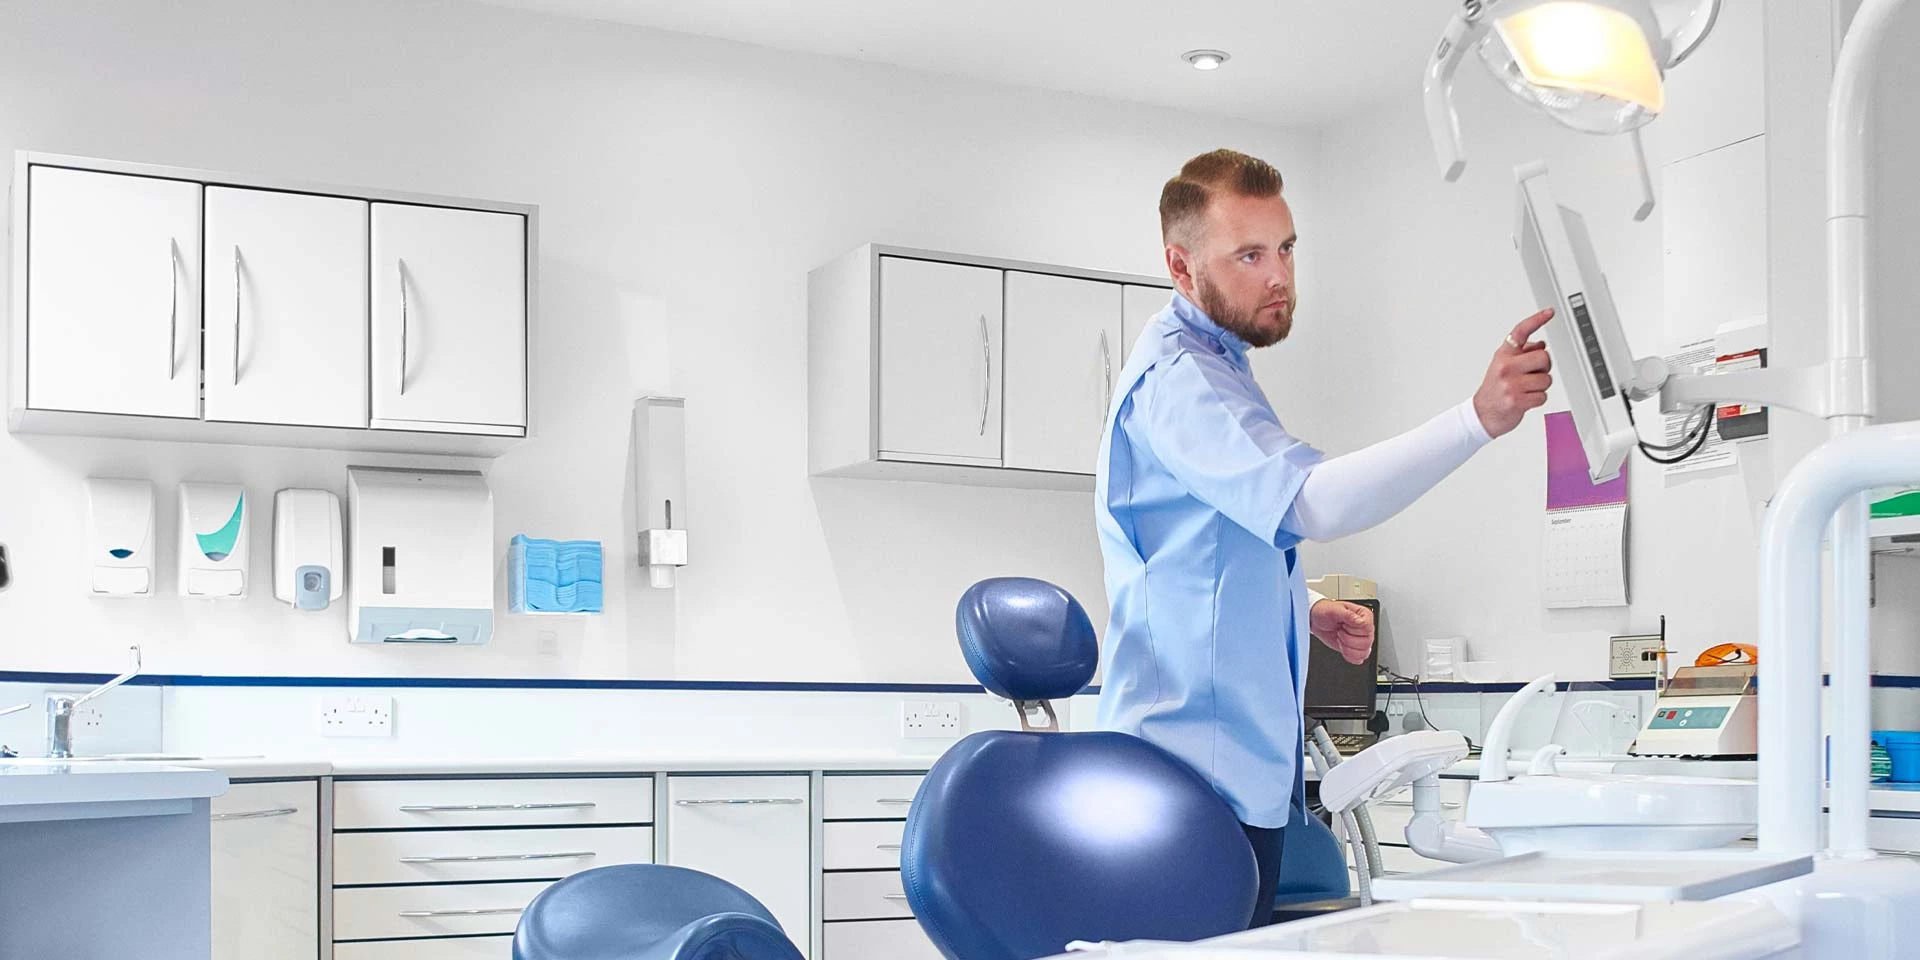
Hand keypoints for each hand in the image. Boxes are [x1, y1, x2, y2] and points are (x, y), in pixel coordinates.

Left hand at [1311, 599, 1373, 665]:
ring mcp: (1362, 640)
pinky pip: (1359, 659)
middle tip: (1340, 631)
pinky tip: (1342, 647)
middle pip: (1366, 642)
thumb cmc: (1326, 612)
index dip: (1353, 629)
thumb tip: (1360, 622)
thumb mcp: (1334, 610)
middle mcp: (1366, 628)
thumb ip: (1348, 615)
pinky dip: (1348, 655)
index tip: (1344, 624)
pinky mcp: (1356, 649)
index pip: (1368, 627)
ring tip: (1340, 638)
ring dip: (1348, 648)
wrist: (1317, 621)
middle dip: (1348, 639)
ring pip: (1364, 652)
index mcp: (1364, 615)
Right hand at [1473, 308, 1554, 438]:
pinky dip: (1538, 400)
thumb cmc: (1495, 389)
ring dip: (1541, 387)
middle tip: (1533, 375)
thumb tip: (1541, 345)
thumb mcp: (1502, 365)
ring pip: (1546, 379)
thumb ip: (1521, 354)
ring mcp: (1511, 384)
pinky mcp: (1516, 400)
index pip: (1520, 332)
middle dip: (1544, 368)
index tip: (1550, 312)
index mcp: (1503, 355)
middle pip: (1544, 357)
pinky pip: (1542, 396)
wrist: (1481, 414)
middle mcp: (1506, 366)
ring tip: (1526, 390)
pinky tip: (1525, 400)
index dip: (1537, 320)